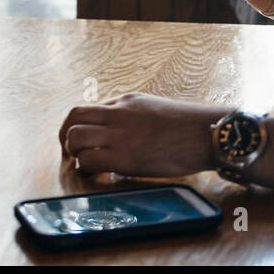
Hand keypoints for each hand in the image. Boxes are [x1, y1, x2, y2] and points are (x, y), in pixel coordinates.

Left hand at [58, 92, 228, 176]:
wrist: (208, 134)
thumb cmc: (188, 127)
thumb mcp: (154, 108)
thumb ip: (131, 115)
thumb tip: (114, 131)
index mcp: (126, 101)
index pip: (87, 109)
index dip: (77, 125)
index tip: (78, 140)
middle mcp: (119, 114)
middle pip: (74, 117)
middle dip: (65, 136)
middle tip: (71, 151)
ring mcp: (121, 134)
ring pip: (75, 137)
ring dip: (73, 151)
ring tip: (84, 163)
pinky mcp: (125, 157)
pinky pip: (89, 160)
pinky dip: (85, 167)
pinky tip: (95, 173)